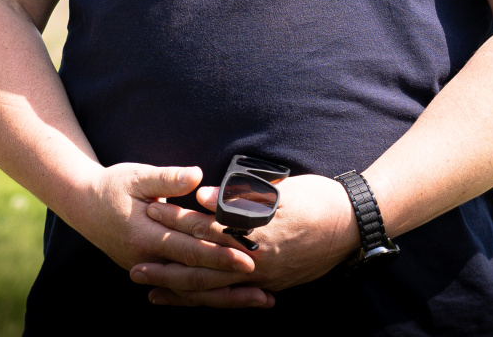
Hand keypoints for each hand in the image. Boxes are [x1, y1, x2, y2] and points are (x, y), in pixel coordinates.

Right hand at [61, 162, 259, 285]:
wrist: (83, 205)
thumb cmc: (114, 185)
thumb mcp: (137, 175)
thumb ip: (167, 177)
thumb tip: (196, 175)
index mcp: (146, 235)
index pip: (190, 248)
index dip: (220, 252)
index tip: (248, 255)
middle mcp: (148, 259)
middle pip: (195, 276)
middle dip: (230, 279)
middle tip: (263, 280)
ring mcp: (149, 270)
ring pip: (192, 290)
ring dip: (226, 296)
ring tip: (261, 299)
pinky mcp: (152, 272)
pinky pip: (184, 290)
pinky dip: (210, 295)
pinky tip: (234, 298)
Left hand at [132, 173, 359, 306]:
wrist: (356, 223)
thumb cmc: (318, 198)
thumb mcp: (279, 190)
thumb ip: (238, 196)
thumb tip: (201, 197)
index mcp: (255, 233)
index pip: (205, 230)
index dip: (175, 224)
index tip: (149, 213)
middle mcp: (257, 262)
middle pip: (202, 270)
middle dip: (167, 270)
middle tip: (136, 270)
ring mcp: (265, 278)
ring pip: (215, 291)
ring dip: (182, 293)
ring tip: (154, 294)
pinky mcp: (273, 285)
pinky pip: (234, 298)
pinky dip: (211, 300)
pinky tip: (194, 302)